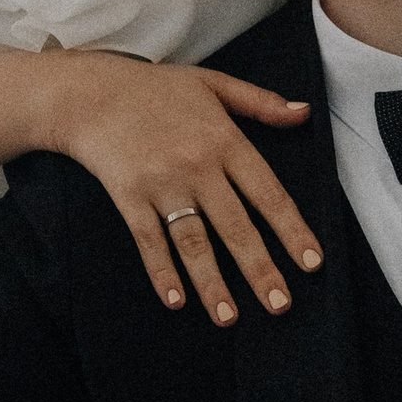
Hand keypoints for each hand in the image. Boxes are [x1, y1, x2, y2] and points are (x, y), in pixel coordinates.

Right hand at [41, 54, 323, 323]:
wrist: (90, 92)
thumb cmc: (155, 88)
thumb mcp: (214, 83)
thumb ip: (261, 102)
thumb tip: (305, 113)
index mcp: (224, 140)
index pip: (268, 193)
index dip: (291, 230)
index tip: (312, 263)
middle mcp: (197, 166)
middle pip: (235, 226)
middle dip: (260, 270)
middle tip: (280, 305)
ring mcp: (162, 184)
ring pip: (193, 242)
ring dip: (212, 283)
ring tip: (229, 318)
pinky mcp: (129, 197)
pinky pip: (149, 240)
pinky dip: (161, 271)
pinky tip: (176, 301)